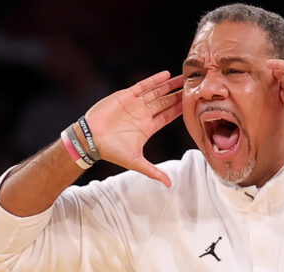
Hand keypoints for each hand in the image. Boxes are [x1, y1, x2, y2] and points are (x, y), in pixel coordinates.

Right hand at [85, 71, 184, 186]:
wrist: (90, 139)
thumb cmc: (111, 151)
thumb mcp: (136, 162)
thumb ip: (153, 171)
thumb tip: (169, 184)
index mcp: (148, 127)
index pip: (168, 116)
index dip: (180, 110)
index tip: (192, 104)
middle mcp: (143, 114)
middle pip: (165, 102)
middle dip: (178, 95)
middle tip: (193, 87)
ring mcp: (135, 104)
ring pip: (156, 92)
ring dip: (169, 86)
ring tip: (183, 78)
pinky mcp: (125, 96)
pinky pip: (142, 86)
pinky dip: (154, 80)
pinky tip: (166, 75)